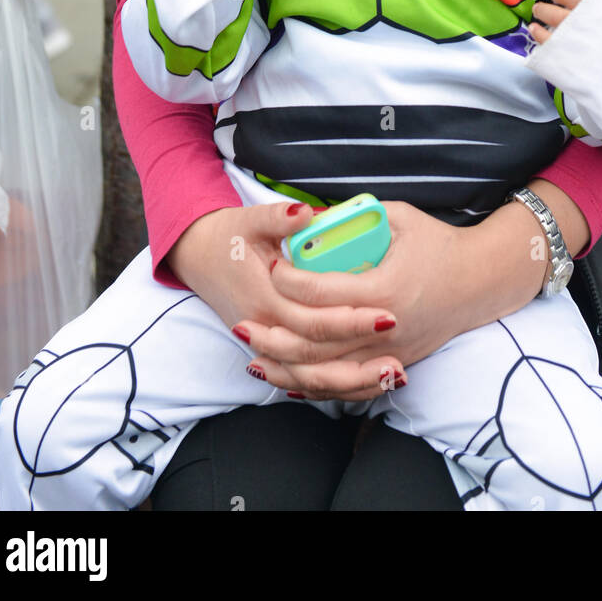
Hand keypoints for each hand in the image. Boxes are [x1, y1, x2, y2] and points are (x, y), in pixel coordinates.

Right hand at [166, 200, 406, 401]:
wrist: (200, 257)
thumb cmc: (229, 238)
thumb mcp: (250, 220)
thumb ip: (278, 218)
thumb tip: (306, 213)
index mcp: (264, 297)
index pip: (313, 319)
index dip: (351, 320)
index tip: (389, 314)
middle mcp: (265, 329)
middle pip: (318, 356)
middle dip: (361, 360)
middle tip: (401, 357)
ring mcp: (267, 345)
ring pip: (312, 378)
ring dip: (354, 382)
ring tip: (395, 376)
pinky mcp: (272, 351)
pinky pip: (306, 379)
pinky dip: (338, 387)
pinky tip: (371, 384)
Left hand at [234, 200, 549, 401]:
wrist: (482, 282)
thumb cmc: (439, 244)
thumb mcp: (400, 217)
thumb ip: (356, 216)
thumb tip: (311, 216)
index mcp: (385, 287)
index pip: (324, 292)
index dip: (291, 281)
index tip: (273, 266)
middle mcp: (385, 327)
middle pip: (316, 342)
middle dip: (274, 334)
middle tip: (243, 320)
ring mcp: (389, 352)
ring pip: (327, 371)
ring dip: (286, 366)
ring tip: (252, 356)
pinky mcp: (392, 364)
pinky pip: (345, 383)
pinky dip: (313, 385)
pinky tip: (287, 379)